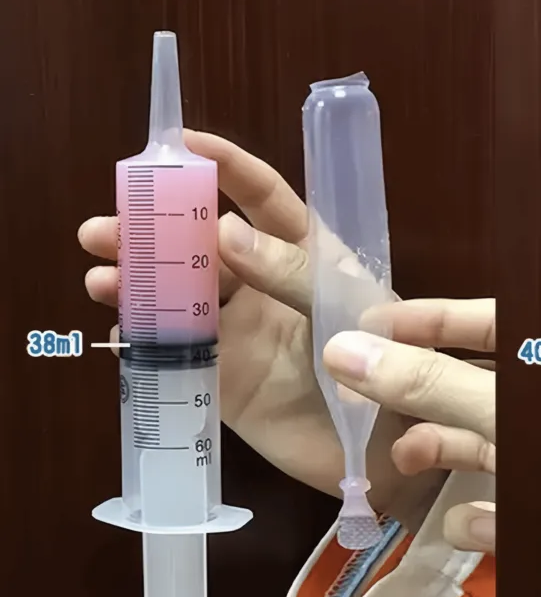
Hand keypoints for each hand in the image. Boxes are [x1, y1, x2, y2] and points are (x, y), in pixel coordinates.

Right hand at [78, 130, 445, 527]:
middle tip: (110, 221)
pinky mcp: (220, 374)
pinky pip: (173, 342)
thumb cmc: (384, 368)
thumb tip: (225, 229)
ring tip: (100, 268)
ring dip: (138, 273)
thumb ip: (292, 272)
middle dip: (156, 225)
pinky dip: (141, 326)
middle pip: (204, 242)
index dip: (228, 168)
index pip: (266, 199)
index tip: (182, 143)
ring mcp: (241, 329)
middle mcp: (268, 283)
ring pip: (180, 289)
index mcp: (309, 255)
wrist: (381, 453)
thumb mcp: (349, 308)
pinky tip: (115, 314)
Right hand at [323, 298, 495, 552]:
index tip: (373, 322)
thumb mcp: (503, 409)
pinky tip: (467, 525)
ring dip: (444, 454)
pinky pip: (510, 507)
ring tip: (406, 459)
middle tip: (364, 400)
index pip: (489, 320)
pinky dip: (484, 518)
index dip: (431, 318)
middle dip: (423, 397)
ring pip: (488, 449)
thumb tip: (342, 349)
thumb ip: (428, 382)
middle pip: (476, 386)